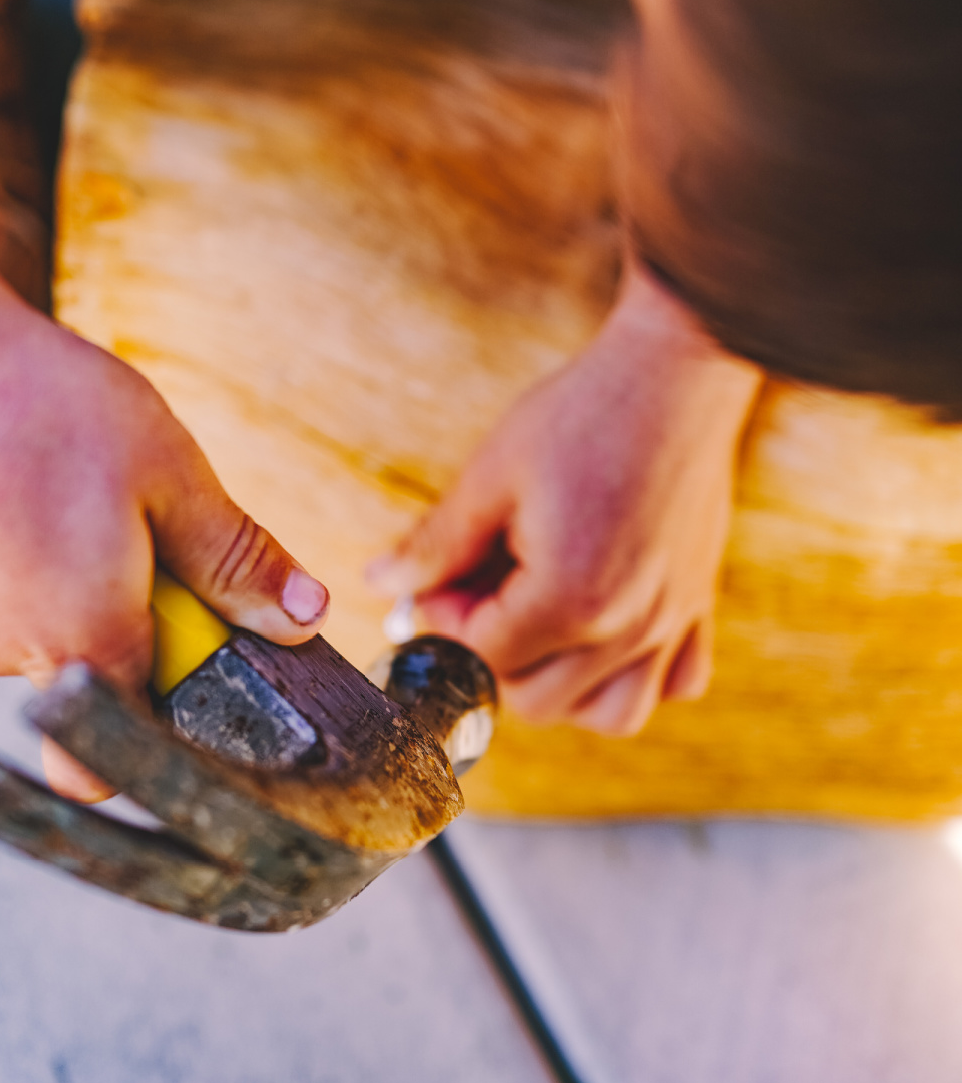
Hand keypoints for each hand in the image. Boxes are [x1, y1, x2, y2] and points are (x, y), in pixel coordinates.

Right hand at [0, 263, 327, 796]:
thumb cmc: (36, 405)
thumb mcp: (171, 475)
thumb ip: (237, 560)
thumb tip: (304, 617)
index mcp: (87, 645)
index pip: (140, 749)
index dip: (181, 705)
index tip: (203, 633)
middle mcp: (9, 655)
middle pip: (96, 672)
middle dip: (133, 615)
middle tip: (137, 522)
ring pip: (38, 624)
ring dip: (70, 576)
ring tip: (65, 479)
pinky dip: (11, 549)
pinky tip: (11, 475)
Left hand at [368, 261, 759, 733]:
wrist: (677, 369)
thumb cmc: (582, 415)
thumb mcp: (492, 472)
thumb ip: (436, 542)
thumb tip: (382, 586)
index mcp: (569, 599)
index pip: (483, 657)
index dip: (446, 621)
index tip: (444, 576)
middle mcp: (628, 627)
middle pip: (539, 701)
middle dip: (495, 658)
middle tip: (485, 591)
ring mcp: (672, 619)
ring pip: (614, 713)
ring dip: (566, 688)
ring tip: (542, 628)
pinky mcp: (700, 601)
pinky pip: (677, 680)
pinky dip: (637, 674)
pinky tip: (608, 630)